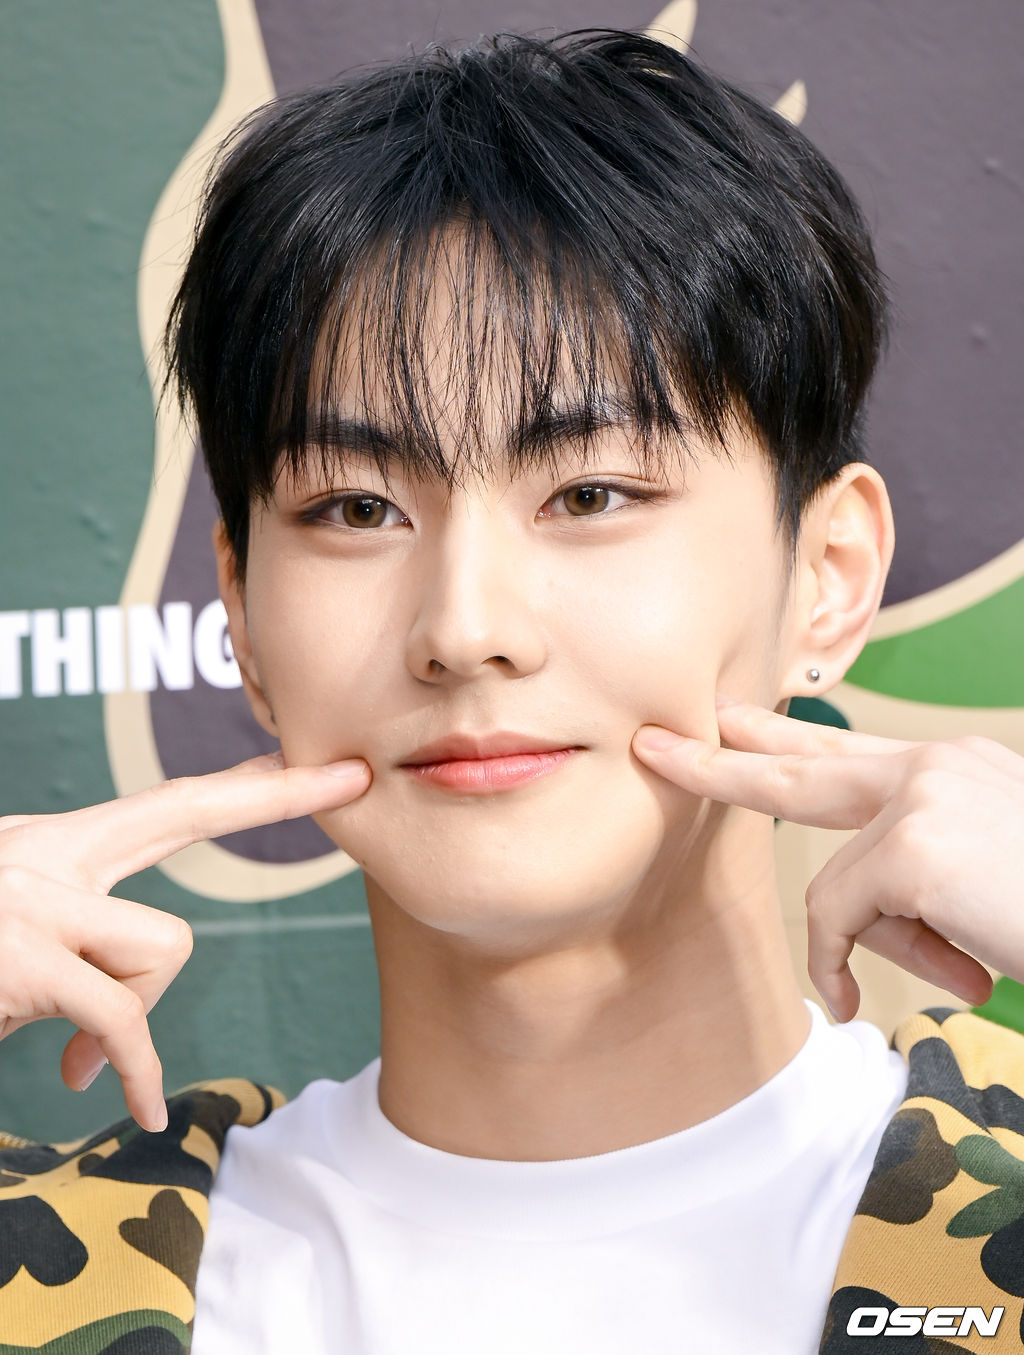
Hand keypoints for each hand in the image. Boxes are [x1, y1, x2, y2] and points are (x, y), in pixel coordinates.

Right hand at [0, 752, 369, 1131]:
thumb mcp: (8, 952)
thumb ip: (65, 974)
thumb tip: (97, 1054)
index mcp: (51, 850)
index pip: (165, 806)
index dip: (240, 788)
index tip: (306, 765)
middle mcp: (47, 855)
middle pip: (184, 807)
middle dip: (275, 796)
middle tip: (349, 778)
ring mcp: (34, 899)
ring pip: (162, 947)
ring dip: (139, 1020)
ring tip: (80, 1055)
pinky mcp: (24, 958)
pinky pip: (120, 1016)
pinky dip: (132, 1069)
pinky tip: (125, 1103)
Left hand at [631, 699, 1023, 1020]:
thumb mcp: (980, 893)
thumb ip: (909, 891)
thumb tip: (846, 942)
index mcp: (953, 771)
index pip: (848, 749)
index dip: (783, 739)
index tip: (732, 720)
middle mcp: (935, 766)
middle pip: (800, 769)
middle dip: (721, 763)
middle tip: (655, 747)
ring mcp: (923, 796)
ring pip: (839, 885)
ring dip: (884, 943)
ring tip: (974, 965)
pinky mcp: (912, 843)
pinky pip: (844, 919)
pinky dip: (862, 962)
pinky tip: (954, 978)